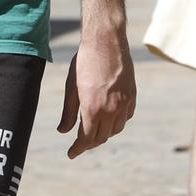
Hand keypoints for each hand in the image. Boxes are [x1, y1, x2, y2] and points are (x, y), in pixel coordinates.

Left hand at [58, 23, 136, 156]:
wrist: (106, 42)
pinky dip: (118, 122)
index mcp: (93, 109)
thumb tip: (62, 131)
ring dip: (105, 134)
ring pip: (116, 129)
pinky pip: (126, 117)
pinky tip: (110, 118)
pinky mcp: (132, 96)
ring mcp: (124, 104)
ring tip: (94, 132)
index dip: (78, 149)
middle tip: (80, 144)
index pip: (86, 139)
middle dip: (90, 143)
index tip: (71, 154)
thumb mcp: (71, 87)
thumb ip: (68, 112)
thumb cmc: (84, 62)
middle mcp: (111, 110)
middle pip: (102, 137)